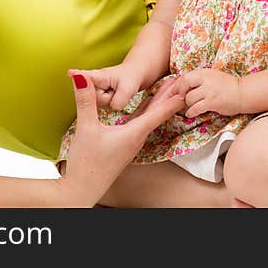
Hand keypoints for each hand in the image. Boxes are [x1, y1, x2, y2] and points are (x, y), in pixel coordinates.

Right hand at [61, 70, 184, 206]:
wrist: (81, 190)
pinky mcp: (124, 145)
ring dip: (160, 103)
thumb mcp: (86, 128)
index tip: (187, 85)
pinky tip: (146, 107)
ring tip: (169, 89)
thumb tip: (80, 76)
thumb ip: (85, 101)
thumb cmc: (86, 164)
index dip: (173, 97)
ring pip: (150, 119)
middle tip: (183, 80)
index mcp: (134, 133)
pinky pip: (140, 123)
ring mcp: (131, 143)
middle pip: (158, 114)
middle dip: (170, 96)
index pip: (159, 112)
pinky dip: (147, 111)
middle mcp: (137, 138)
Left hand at [173, 69, 242, 117]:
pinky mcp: (212, 102)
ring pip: (189, 98)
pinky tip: (191, 114)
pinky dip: (191, 112)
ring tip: (189, 107)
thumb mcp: (213, 76)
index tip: (173, 90)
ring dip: (187, 104)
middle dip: (179, 93)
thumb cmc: (228, 86)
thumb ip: (200, 79)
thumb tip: (184, 84)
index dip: (177, 84)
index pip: (185, 76)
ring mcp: (209, 91)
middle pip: (184, 84)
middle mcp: (206, 79)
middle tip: (178, 99)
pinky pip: (195, 108)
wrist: (243, 92)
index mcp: (205, 72)